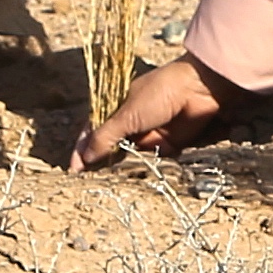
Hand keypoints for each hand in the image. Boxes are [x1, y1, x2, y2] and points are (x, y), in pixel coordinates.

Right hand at [72, 55, 231, 170]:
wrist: (199, 89)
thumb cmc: (159, 93)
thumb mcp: (127, 114)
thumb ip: (105, 137)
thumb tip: (85, 157)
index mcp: (116, 109)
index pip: (93, 132)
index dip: (83, 150)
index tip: (73, 169)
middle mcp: (130, 123)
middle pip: (110, 148)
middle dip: (101, 163)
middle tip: (88, 183)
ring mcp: (148, 135)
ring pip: (130, 157)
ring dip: (122, 169)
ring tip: (108, 184)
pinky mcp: (167, 146)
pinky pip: (151, 162)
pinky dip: (144, 169)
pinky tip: (134, 180)